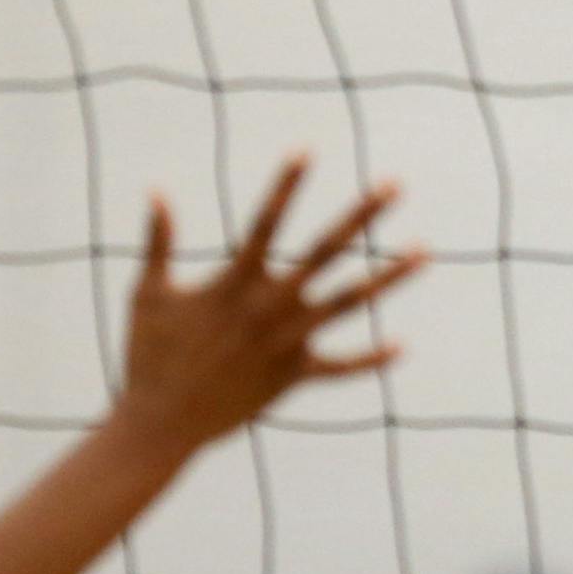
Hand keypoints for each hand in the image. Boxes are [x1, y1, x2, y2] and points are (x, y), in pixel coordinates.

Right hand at [112, 159, 423, 460]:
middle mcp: (269, 307)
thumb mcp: (149, 294)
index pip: (265, 221)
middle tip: (395, 186)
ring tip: (425, 252)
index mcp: (235, 282)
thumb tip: (156, 190)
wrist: (160, 424)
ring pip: (350, 302)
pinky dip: (370, 360)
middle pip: (326, 251)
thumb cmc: (148, 356)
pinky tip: (402, 347)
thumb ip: (159, 242)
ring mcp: (287, 342)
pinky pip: (341, 367)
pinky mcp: (294, 376)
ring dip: (389, 277)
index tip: (306, 149)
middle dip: (362, 216)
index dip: (285, 184)